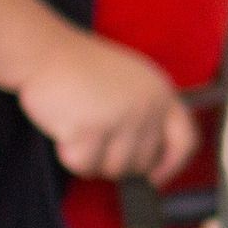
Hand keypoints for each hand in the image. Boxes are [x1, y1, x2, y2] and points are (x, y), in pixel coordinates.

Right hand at [18, 28, 196, 182]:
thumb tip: (149, 162)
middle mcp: (147, 107)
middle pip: (141, 163)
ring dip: (91, 158)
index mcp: (161, 93)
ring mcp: (121, 118)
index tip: (156, 178)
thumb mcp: (130, 82)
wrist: (42, 49)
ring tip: (77, 127)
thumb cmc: (79, 67)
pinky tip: (63, 126)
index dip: (172, 165)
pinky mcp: (92, 129)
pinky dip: (68, 154)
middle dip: (114, 159)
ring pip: (113, 169)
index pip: (185, 141)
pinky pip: (84, 165)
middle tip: (92, 136)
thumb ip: (146, 114)